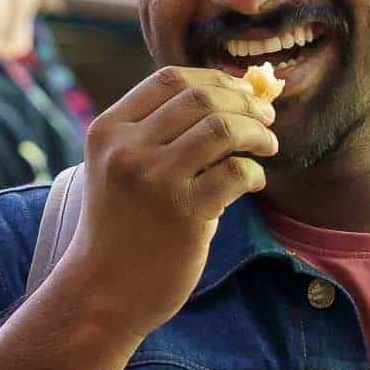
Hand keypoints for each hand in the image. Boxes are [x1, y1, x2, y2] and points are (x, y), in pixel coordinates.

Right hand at [49, 66, 278, 336]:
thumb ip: (157, 133)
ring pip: (222, 128)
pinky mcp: (182, 213)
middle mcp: (127, 149)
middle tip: (266, 118)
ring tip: (268, 145)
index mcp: (109, 130)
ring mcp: (153, 180)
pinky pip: (235, 173)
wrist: (101, 291)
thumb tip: (231, 96)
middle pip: (200, 98)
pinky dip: (254, 173)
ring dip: (256, 132)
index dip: (214, 79)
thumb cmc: (121, 227)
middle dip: (243, 102)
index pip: (169, 78)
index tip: (240, 92)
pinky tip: (253, 182)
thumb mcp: (119, 168)